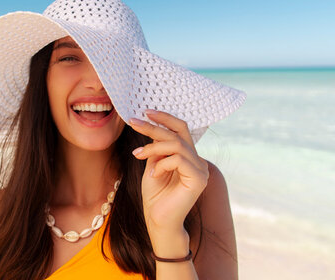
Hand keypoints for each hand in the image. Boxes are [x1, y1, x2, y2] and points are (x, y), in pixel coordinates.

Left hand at [129, 109, 208, 235]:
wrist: (158, 221)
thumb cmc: (155, 196)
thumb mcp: (153, 165)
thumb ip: (157, 148)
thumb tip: (151, 129)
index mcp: (188, 156)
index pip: (180, 129)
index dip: (164, 118)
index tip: (145, 112)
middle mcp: (198, 161)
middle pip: (178, 133)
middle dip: (154, 126)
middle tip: (133, 122)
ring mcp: (201, 170)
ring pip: (176, 145)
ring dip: (153, 147)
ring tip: (138, 155)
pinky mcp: (199, 179)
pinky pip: (178, 160)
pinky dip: (161, 164)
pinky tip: (153, 175)